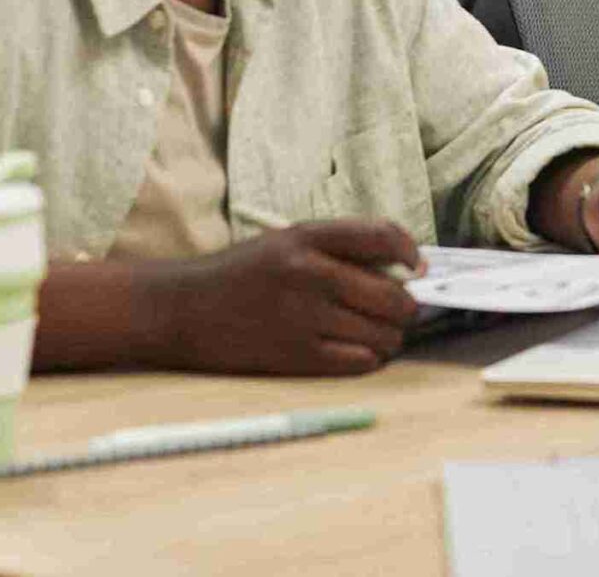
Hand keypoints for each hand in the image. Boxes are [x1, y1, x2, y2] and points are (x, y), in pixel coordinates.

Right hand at [147, 219, 423, 376]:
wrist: (181, 310)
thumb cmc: (240, 274)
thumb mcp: (286, 242)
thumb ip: (338, 248)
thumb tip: (402, 267)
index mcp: (307, 237)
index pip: (381, 236)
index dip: (409, 252)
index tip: (417, 267)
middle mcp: (308, 275)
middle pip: (392, 295)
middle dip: (407, 307)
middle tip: (404, 310)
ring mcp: (302, 318)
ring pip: (382, 333)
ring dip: (391, 336)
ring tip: (382, 333)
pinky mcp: (294, 356)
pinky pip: (359, 362)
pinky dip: (370, 358)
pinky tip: (361, 352)